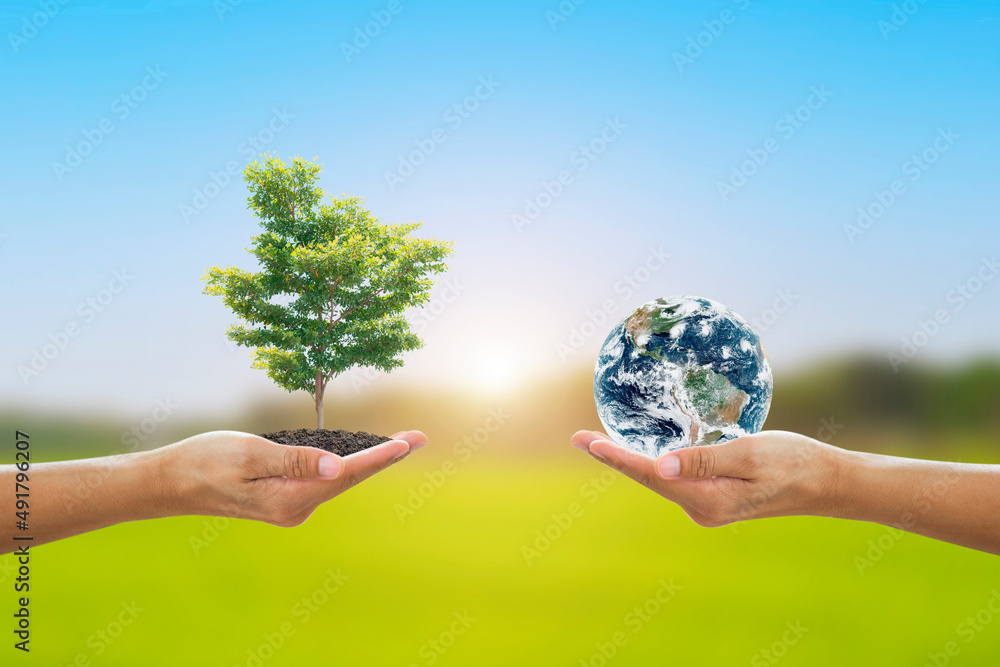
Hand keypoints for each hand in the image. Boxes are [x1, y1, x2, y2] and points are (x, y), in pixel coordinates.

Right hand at [156, 430, 426, 526]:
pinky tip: (358, 455)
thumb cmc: (205, 462)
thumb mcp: (251, 455)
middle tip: (419, 438)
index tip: (409, 443)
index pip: (348, 474)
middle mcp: (297, 508)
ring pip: (339, 479)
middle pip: (351, 478)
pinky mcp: (283, 498)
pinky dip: (345, 464)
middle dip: (385, 457)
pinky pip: (323, 479)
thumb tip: (338, 467)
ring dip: (368, 461)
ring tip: (399, 444)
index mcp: (291, 499)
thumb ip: (296, 461)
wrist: (170, 482)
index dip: (381, 456)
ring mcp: (290, 506)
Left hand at [570, 430, 840, 526]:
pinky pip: (676, 476)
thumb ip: (705, 460)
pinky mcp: (714, 495)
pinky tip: (644, 449)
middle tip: (579, 438)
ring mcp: (706, 504)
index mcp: (706, 500)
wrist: (826, 482)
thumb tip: (661, 464)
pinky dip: (655, 460)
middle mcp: (700, 507)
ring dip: (631, 459)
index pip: (650, 474)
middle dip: (613, 457)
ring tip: (599, 442)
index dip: (617, 456)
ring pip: (659, 477)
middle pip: (647, 478)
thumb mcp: (750, 455)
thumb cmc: (793, 462)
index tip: (588, 442)